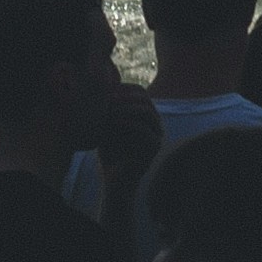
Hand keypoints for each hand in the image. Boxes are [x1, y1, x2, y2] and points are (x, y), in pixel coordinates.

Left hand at [96, 81, 165, 197]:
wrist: (114, 178)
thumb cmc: (109, 150)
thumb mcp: (108, 123)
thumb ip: (111, 106)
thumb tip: (105, 83)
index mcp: (146, 115)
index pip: (140, 92)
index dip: (123, 88)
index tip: (105, 88)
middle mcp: (155, 123)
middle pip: (144, 99)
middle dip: (125, 95)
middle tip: (107, 96)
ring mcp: (157, 135)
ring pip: (146, 111)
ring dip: (126, 107)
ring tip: (109, 107)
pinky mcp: (154, 148)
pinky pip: (144, 129)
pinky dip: (128, 122)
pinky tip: (114, 120)